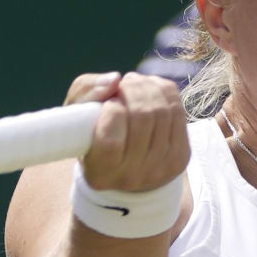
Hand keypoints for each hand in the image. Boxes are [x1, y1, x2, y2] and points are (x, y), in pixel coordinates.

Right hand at [65, 70, 189, 195]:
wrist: (124, 164)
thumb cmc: (91, 132)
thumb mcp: (76, 113)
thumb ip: (86, 92)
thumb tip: (115, 79)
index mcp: (100, 173)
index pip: (110, 142)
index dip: (112, 111)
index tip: (109, 103)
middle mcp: (131, 177)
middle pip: (142, 119)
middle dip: (132, 90)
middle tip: (123, 84)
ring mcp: (160, 169)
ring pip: (162, 112)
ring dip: (148, 87)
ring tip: (135, 83)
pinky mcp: (180, 157)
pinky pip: (178, 112)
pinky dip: (164, 92)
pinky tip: (151, 89)